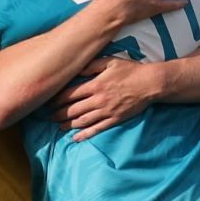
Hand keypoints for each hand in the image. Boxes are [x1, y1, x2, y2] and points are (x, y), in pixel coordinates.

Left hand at [47, 56, 162, 139]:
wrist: (150, 84)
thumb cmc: (130, 70)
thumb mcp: (110, 62)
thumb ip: (91, 65)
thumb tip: (77, 68)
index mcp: (95, 85)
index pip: (70, 94)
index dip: (57, 100)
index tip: (49, 103)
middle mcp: (98, 100)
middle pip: (73, 109)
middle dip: (59, 114)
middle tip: (50, 117)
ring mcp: (106, 111)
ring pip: (82, 121)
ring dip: (68, 125)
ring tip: (59, 127)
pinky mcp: (114, 119)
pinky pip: (97, 129)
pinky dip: (85, 135)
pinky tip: (76, 138)